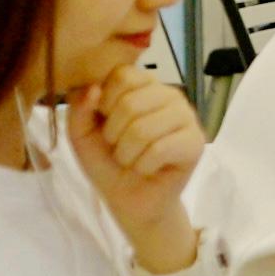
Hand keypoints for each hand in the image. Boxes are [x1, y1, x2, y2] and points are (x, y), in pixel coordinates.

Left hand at [58, 70, 210, 266]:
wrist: (131, 201)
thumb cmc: (109, 164)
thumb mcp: (82, 135)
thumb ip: (79, 109)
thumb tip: (93, 88)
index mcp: (144, 87)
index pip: (123, 74)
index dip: (105, 101)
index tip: (104, 121)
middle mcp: (169, 95)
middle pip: (130, 103)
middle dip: (113, 135)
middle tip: (119, 148)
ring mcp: (186, 117)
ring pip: (143, 129)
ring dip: (127, 154)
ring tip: (132, 160)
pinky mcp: (195, 142)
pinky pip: (159, 150)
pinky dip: (143, 166)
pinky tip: (148, 169)